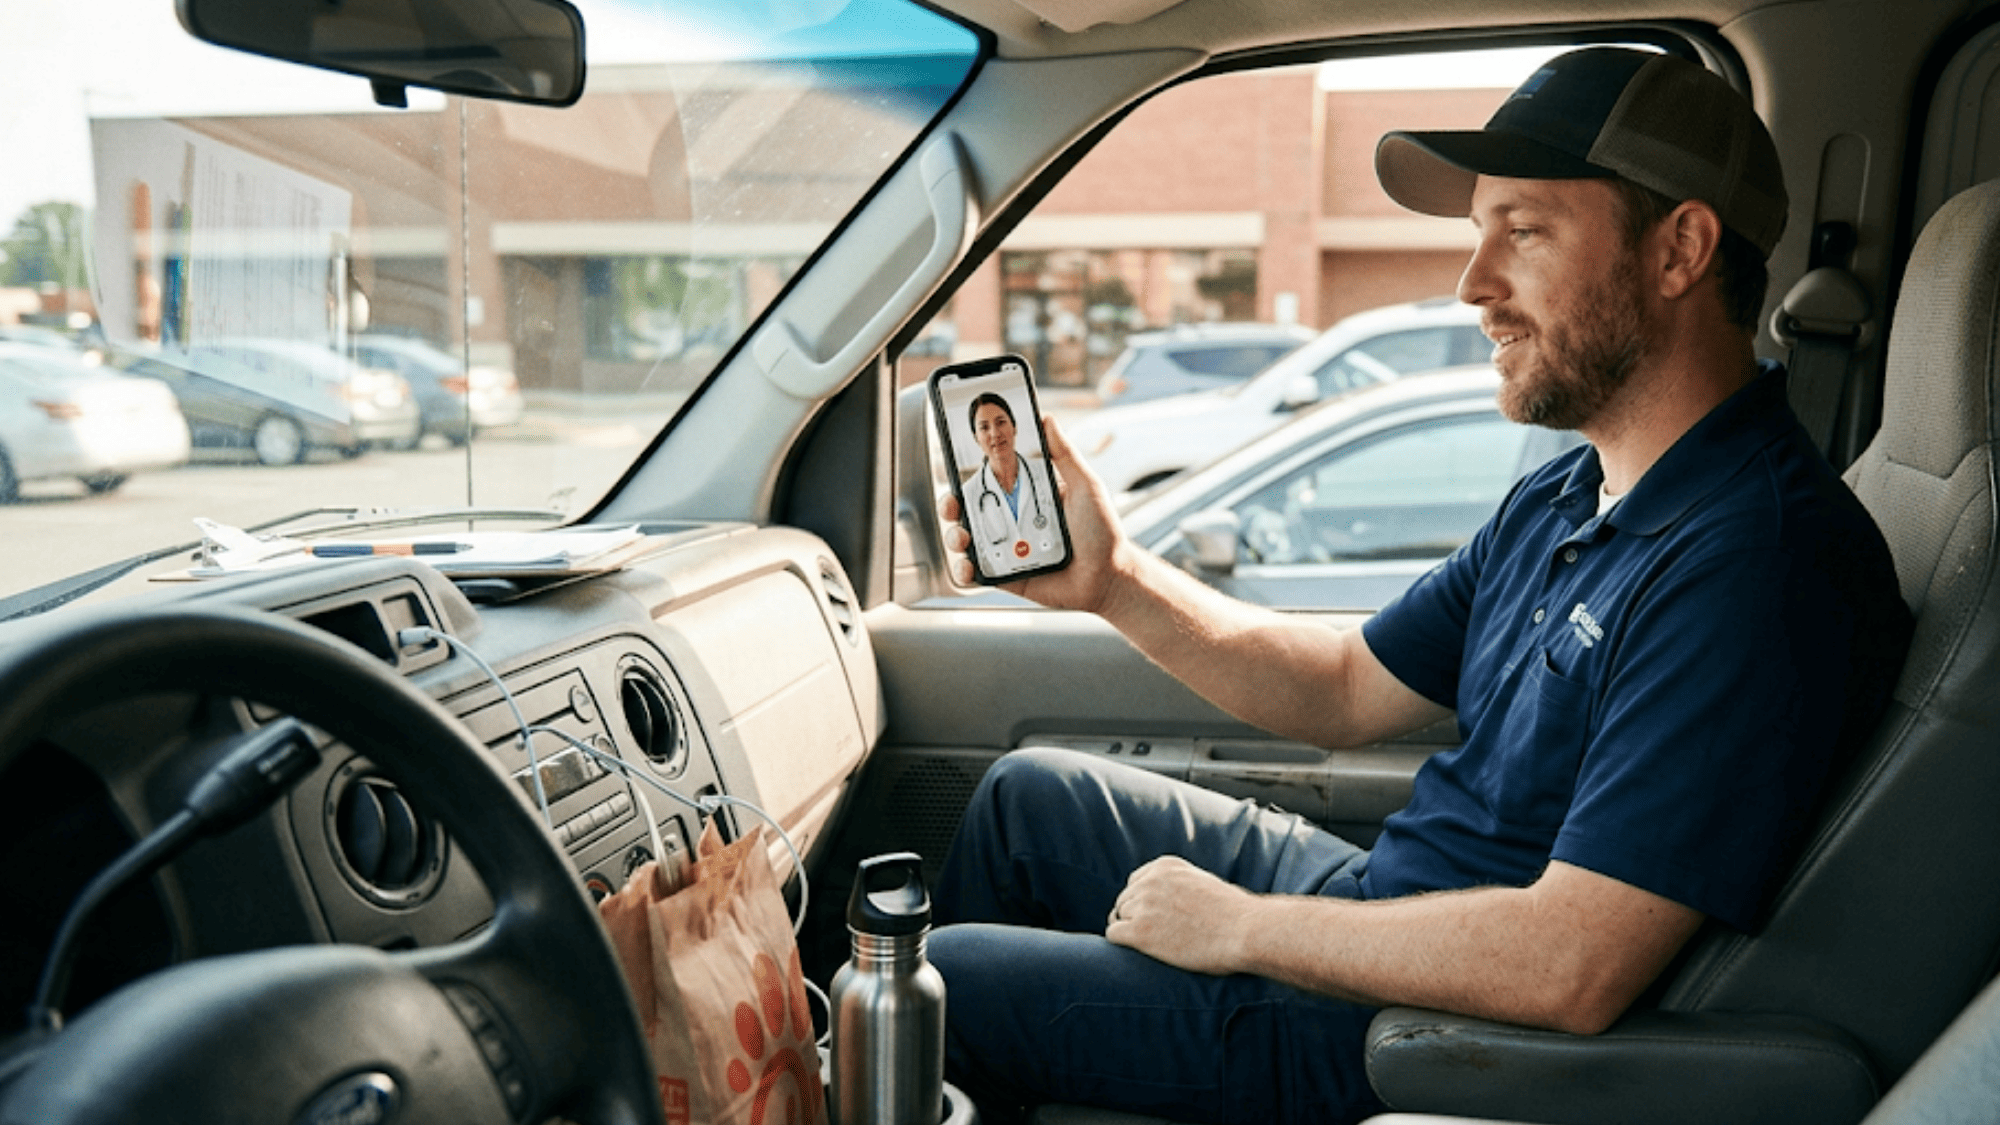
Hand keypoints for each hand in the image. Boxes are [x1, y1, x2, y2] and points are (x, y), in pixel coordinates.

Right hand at [938, 415, 1132, 612]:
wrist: (1109, 577)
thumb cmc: (1102, 532)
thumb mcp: (1085, 485)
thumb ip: (1064, 454)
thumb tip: (1046, 419)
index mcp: (1026, 497)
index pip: (990, 481)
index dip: (968, 473)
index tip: (956, 462)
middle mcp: (1012, 522)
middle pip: (968, 509)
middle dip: (950, 504)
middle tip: (953, 503)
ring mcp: (1007, 549)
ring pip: (965, 540)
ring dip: (954, 535)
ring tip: (963, 537)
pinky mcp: (1006, 576)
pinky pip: (976, 572)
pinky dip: (964, 570)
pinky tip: (969, 565)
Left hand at [1104, 856, 1254, 975]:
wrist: (1246, 931)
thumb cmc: (1234, 915)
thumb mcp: (1203, 885)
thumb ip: (1180, 887)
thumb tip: (1168, 905)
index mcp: (1165, 866)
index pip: (1135, 882)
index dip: (1143, 903)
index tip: (1156, 919)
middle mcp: (1150, 881)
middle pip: (1124, 900)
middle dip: (1135, 918)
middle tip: (1156, 938)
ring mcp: (1143, 905)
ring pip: (1118, 917)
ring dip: (1130, 931)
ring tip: (1154, 946)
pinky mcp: (1140, 932)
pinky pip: (1113, 935)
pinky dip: (1122, 944)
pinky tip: (1138, 952)